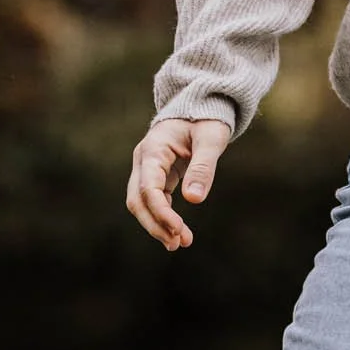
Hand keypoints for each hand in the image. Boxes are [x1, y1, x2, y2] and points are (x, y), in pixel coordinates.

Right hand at [127, 115, 231, 251]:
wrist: (202, 105)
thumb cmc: (207, 117)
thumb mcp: (211, 138)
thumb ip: (203, 166)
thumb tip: (194, 200)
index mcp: (153, 148)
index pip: (148, 188)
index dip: (160, 212)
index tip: (178, 229)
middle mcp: (144, 160)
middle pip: (138, 200)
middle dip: (156, 224)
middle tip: (178, 244)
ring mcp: (147, 168)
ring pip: (142, 204)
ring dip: (158, 225)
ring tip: (181, 243)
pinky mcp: (156, 176)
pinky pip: (153, 201)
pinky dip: (163, 217)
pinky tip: (177, 232)